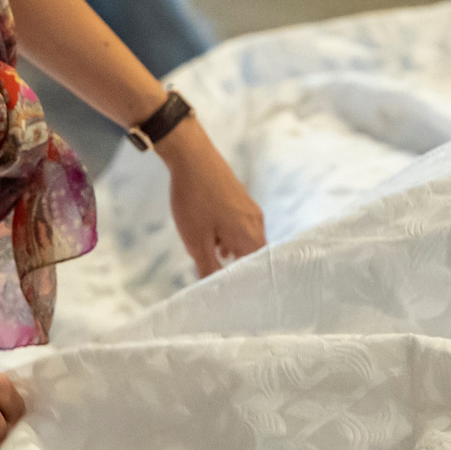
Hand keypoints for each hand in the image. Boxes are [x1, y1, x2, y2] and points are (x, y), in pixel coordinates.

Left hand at [159, 124, 265, 276]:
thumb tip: (213, 291)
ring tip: (212, 254)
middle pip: (254, 254)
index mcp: (250, 235)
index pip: (258, 269)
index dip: (248, 282)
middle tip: (221, 275)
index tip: (237, 292)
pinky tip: (211, 234)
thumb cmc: (194, 200)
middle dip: (238, 266)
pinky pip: (241, 225)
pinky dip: (230, 235)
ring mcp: (250, 208)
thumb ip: (207, 268)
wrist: (191, 157)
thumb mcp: (196, 241)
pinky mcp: (241, 198)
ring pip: (247, 239)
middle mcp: (256, 222)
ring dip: (232, 250)